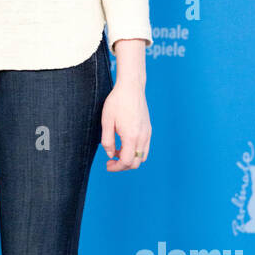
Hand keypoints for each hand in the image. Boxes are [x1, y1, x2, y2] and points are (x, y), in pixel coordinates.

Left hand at [101, 41, 151, 170]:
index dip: (116, 167)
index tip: (107, 165)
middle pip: (136, 162)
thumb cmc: (117, 102)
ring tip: (117, 152)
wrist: (131, 88)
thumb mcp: (106, 122)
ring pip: (142, 157)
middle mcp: (142, 137)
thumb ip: (107, 141)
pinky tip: (125, 144)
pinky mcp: (148, 129)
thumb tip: (110, 154)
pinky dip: (135, 152)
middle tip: (110, 162)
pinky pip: (145, 148)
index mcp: (131, 136)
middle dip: (123, 166)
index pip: (127, 161)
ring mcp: (147, 133)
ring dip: (130, 159)